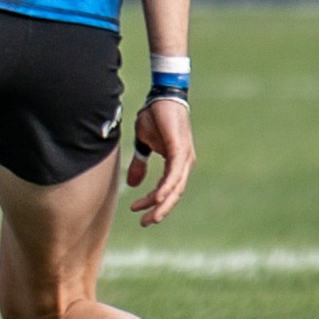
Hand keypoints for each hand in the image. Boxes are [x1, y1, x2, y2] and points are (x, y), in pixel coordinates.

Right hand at [127, 97, 194, 225]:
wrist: (162, 96)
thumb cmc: (155, 117)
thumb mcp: (143, 143)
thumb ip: (140, 164)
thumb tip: (133, 184)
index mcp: (177, 163)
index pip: (168, 190)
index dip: (154, 202)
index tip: (138, 211)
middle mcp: (185, 163)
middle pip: (174, 194)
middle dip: (160, 210)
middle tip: (146, 223)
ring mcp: (184, 158)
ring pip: (176, 188)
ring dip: (163, 203)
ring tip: (151, 216)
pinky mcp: (180, 150)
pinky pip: (174, 174)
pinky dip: (167, 187)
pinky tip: (158, 197)